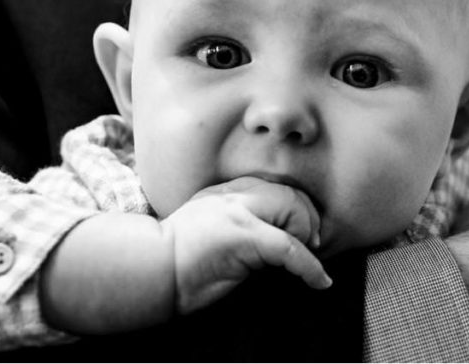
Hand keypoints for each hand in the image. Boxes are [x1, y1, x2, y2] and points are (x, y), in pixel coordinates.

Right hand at [161, 176, 331, 313]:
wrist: (149, 270)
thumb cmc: (173, 260)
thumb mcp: (207, 228)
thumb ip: (235, 223)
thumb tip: (272, 238)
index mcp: (226, 192)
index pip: (275, 187)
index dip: (297, 207)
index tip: (305, 231)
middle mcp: (233, 194)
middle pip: (290, 193)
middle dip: (309, 219)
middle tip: (313, 244)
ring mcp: (238, 212)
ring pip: (293, 211)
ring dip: (308, 237)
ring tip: (310, 258)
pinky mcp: (242, 235)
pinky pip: (289, 247)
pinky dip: (310, 266)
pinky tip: (320, 280)